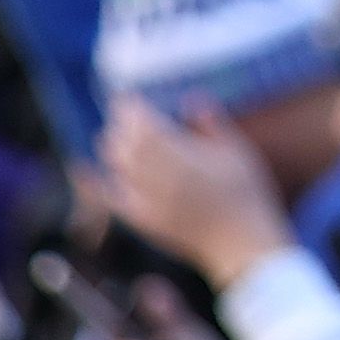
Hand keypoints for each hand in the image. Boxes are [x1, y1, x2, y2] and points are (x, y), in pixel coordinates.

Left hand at [98, 91, 298, 282]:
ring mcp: (150, 203)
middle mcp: (161, 181)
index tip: (127, 97)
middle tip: (121, 111)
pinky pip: (114, 198)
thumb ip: (212, 123)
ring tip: (115, 135)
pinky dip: (102, 182)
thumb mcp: (236, 151)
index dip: (132, 111)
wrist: (239, 242)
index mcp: (184, 159)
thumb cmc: (245, 193)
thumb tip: (190, 97)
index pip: (146, 128)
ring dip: (113, 148)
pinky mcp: (144, 221)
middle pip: (127, 146)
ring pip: (119, 169)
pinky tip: (95, 171)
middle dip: (121, 126)